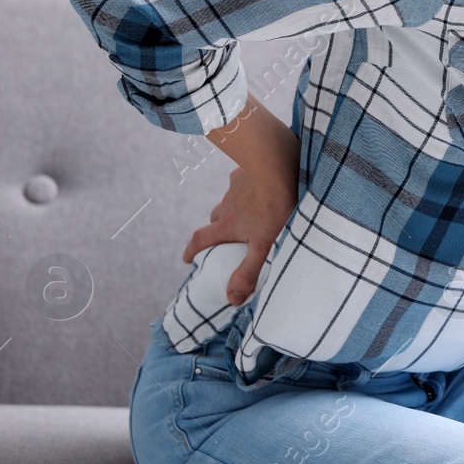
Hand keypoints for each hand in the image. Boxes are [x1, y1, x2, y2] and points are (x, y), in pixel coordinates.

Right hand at [182, 163, 298, 305]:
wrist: (277, 164)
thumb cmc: (274, 206)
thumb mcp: (264, 244)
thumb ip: (248, 270)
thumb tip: (231, 299)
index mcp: (228, 224)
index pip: (201, 240)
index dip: (191, 250)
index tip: (186, 258)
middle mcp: (227, 205)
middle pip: (215, 219)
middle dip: (216, 228)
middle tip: (223, 236)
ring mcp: (235, 187)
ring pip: (229, 201)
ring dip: (234, 208)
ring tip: (248, 212)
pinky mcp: (247, 172)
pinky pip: (242, 182)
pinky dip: (247, 188)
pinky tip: (262, 187)